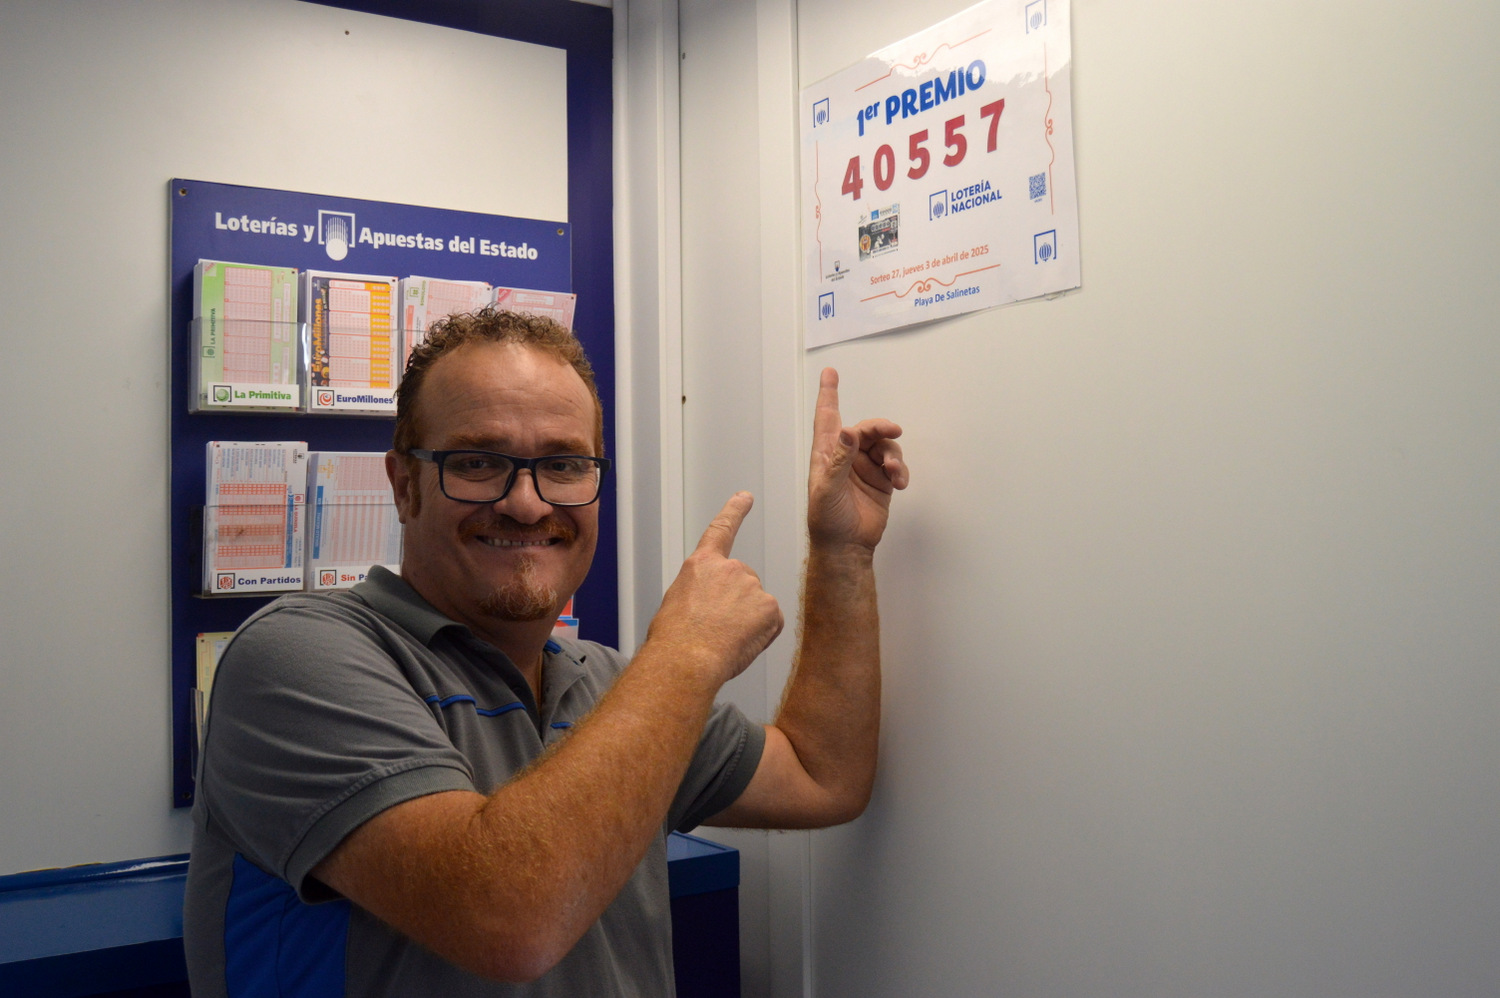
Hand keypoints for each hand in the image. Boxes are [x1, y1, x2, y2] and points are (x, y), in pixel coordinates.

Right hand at [647, 492, 784, 685]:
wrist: (686, 658)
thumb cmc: (675, 638)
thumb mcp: (677, 603)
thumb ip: (700, 593)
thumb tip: (711, 606)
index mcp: (702, 565)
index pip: (721, 530)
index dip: (734, 512)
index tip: (745, 497)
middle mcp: (730, 569)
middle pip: (743, 584)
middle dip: (736, 605)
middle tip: (716, 628)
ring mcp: (752, 586)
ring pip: (756, 606)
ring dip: (745, 622)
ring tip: (722, 638)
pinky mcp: (770, 607)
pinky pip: (770, 624)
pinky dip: (760, 636)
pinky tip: (738, 643)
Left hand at [807, 368, 908, 550]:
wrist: (846, 546)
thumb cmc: (827, 520)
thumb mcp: (827, 488)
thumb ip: (840, 459)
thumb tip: (848, 431)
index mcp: (827, 454)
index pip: (827, 417)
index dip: (829, 394)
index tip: (830, 372)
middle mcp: (846, 457)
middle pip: (866, 429)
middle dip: (880, 427)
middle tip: (893, 431)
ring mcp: (865, 468)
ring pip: (885, 446)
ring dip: (893, 454)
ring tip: (894, 472)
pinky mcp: (881, 481)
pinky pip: (896, 465)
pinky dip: (900, 470)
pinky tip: (899, 482)